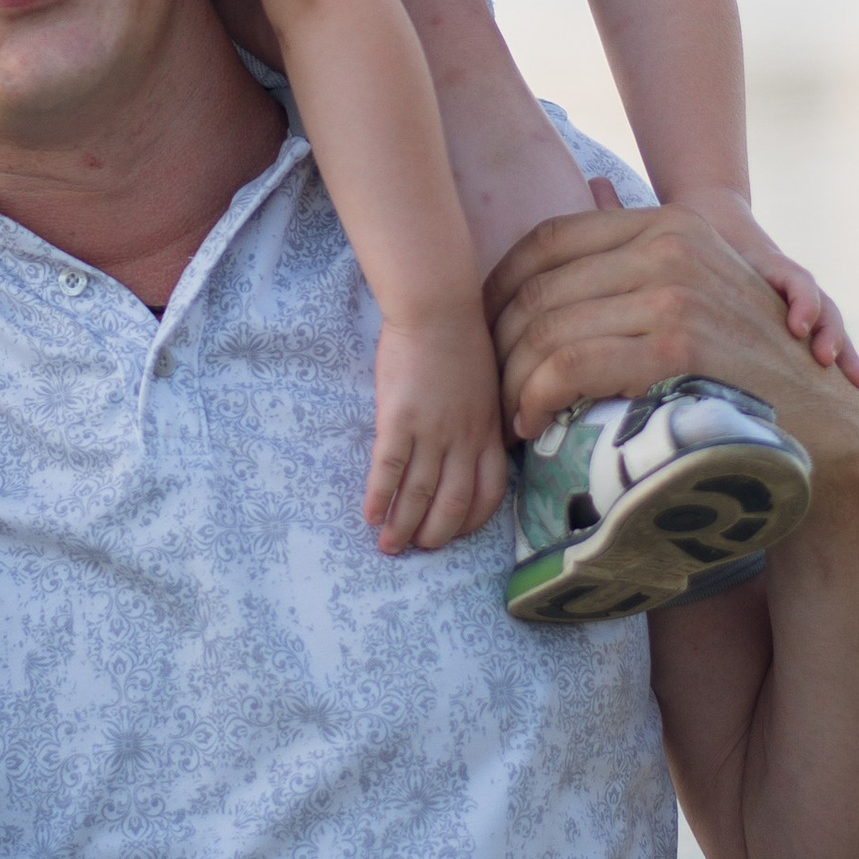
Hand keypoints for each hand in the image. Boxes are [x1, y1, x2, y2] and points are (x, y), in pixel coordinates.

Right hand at [366, 309, 510, 554]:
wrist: (437, 309)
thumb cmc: (461, 336)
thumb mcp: (487, 383)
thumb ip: (483, 417)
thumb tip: (481, 441)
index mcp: (488, 430)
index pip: (490, 491)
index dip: (472, 520)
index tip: (456, 532)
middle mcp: (464, 439)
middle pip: (454, 503)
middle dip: (436, 534)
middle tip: (418, 549)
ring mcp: (432, 431)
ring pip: (420, 494)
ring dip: (403, 525)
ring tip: (388, 546)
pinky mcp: (399, 420)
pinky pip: (389, 469)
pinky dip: (380, 497)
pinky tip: (368, 514)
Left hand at [489, 193, 858, 476]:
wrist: (824, 428)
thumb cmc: (753, 365)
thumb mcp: (705, 282)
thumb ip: (645, 237)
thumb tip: (594, 184)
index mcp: (672, 225)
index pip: (551, 239)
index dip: (499, 287)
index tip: (484, 334)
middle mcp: (672, 246)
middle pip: (540, 287)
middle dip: (498, 344)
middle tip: (489, 389)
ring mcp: (675, 294)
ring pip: (546, 330)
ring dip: (512, 383)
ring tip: (508, 417)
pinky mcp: (676, 348)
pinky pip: (568, 366)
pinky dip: (534, 399)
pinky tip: (531, 425)